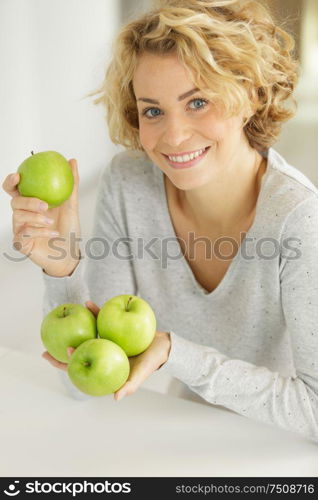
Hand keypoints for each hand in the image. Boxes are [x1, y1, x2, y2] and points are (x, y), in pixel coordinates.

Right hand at [2, 158, 80, 276]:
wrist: (69, 254)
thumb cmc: (68, 230)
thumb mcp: (72, 205)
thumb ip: (71, 184)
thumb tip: (72, 160)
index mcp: (31, 203)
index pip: (14, 189)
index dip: (11, 181)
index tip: (18, 176)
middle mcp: (23, 214)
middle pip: (15, 202)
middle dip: (28, 202)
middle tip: (44, 205)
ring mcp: (20, 229)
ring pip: (19, 217)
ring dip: (37, 218)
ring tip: (51, 221)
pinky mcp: (20, 243)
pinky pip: (25, 232)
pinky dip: (40, 231)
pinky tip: (53, 231)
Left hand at [42, 300, 170, 400]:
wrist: (163, 345)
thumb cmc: (152, 362)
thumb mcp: (141, 375)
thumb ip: (129, 386)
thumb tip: (115, 398)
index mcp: (104, 368)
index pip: (82, 369)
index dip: (68, 365)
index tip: (60, 356)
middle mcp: (102, 355)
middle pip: (79, 352)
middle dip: (62, 349)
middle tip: (47, 344)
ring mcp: (106, 341)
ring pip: (87, 334)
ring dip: (77, 325)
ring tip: (67, 315)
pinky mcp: (113, 329)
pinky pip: (101, 320)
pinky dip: (95, 312)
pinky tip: (88, 304)